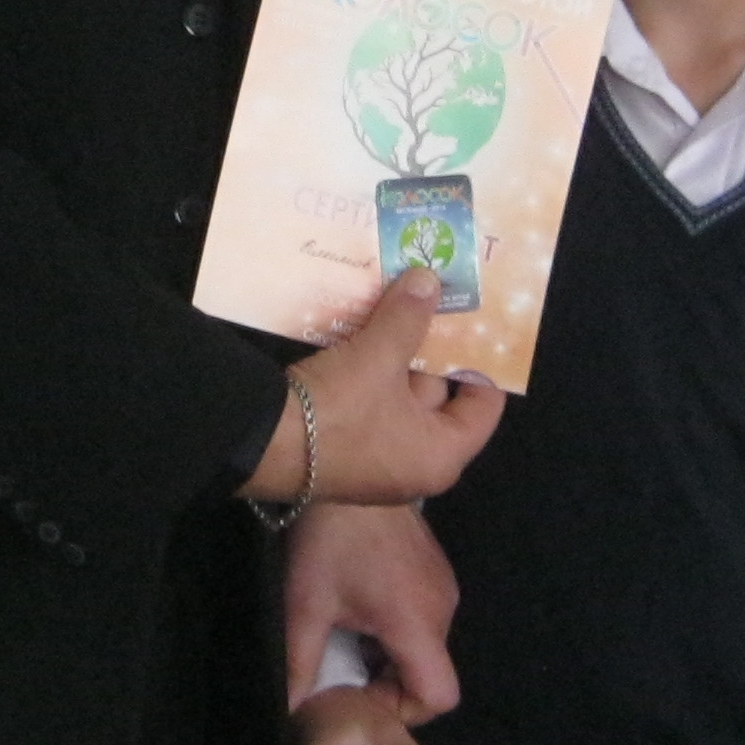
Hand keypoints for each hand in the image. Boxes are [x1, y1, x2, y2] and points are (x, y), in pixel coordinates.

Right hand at [240, 269, 505, 508]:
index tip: (474, 324)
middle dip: (431, 349)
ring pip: (398, 397)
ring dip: (395, 355)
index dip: (480, 362)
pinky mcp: (344, 451)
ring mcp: (377, 461)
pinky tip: (360, 332)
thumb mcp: (378, 356)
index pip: (483, 407)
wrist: (261, 447)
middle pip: (437, 397)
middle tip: (433, 301)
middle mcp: (416, 464)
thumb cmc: (339, 411)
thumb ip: (409, 317)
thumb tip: (431, 280)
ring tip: (395, 305)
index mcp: (442, 453)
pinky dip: (370, 374)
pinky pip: (370, 406)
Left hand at [284, 501, 460, 712]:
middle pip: (433, 675)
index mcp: (418, 624)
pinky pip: (426, 621)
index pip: (439, 697)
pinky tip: (363, 610)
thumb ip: (300, 666)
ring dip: (392, 656)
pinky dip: (399, 632)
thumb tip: (289, 711)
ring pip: (428, 649)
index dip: (401, 710)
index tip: (359, 694)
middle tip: (345, 670)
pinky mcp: (437, 571)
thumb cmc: (328, 541)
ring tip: (350, 637)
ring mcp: (444, 588)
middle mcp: (443, 611)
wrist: (346, 468)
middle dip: (390, 685)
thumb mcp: (305, 606)